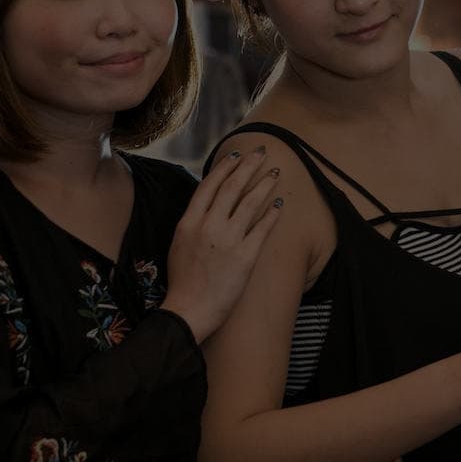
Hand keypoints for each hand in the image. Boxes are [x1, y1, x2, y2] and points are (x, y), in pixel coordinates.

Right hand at [162, 145, 284, 342]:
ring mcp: (228, 240)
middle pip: (232, 187)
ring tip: (275, 172)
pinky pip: (263, 228)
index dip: (225, 168)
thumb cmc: (183, 280)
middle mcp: (209, 226)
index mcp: (189, 222)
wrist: (189, 310)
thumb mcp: (180, 243)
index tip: (236, 155)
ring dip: (264, 184)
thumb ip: (194, 221)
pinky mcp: (246, 256)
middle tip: (261, 152)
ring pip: (250, 203)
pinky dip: (273, 214)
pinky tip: (280, 204)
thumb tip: (209, 203)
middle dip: (248, 166)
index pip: (209, 186)